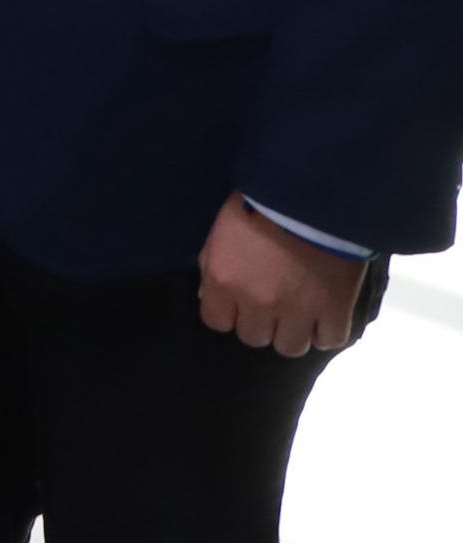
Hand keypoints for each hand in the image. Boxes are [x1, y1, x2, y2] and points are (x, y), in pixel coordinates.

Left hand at [198, 195, 364, 357]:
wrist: (313, 195)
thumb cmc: (260, 204)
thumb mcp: (221, 230)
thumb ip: (210, 263)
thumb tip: (208, 295)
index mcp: (223, 281)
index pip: (216, 322)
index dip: (229, 314)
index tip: (240, 303)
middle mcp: (256, 303)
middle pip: (254, 338)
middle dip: (261, 322)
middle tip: (273, 304)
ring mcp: (297, 310)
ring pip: (289, 348)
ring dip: (293, 332)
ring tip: (300, 314)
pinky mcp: (334, 310)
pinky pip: (330, 341)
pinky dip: (327, 333)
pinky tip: (325, 318)